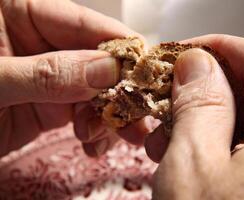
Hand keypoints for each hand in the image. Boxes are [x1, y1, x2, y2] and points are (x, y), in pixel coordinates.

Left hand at [0, 0, 151, 156]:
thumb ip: (47, 72)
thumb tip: (105, 69)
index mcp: (24, 14)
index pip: (86, 24)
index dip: (120, 48)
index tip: (145, 73)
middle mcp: (44, 44)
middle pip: (100, 61)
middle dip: (120, 91)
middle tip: (137, 118)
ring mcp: (51, 77)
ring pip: (98, 92)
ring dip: (110, 116)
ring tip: (109, 138)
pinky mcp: (52, 106)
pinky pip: (85, 114)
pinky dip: (95, 131)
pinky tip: (94, 145)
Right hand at [145, 35, 243, 198]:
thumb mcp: (193, 163)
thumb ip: (198, 105)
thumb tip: (196, 64)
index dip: (221, 49)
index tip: (187, 51)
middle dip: (205, 91)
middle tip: (168, 96)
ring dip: (202, 122)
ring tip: (165, 137)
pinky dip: (212, 147)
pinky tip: (182, 156)